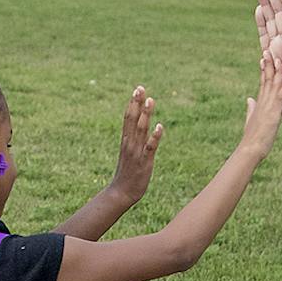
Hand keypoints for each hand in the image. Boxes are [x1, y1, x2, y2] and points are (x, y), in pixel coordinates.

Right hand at [107, 85, 162, 205]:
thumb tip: (140, 128)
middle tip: (140, 88)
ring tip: (151, 100)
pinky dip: (154, 137)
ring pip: (141, 130)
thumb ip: (134, 140)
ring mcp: (137, 152)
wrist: (121, 192)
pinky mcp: (145, 162)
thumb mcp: (129, 152)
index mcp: (126, 140)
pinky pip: (150, 148)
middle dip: (137, 103)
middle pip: (133, 119)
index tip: (137, 89)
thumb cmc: (127, 173)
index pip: (128, 118)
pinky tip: (159, 126)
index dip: (133, 103)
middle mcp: (130, 143)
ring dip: (146, 115)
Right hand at [239, 50, 281, 157]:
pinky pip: (280, 98)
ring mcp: (267, 107)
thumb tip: (249, 100)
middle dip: (268, 65)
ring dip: (276, 72)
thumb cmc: (252, 138)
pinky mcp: (273, 114)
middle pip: (266, 80)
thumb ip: (251, 108)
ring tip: (278, 57)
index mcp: (259, 103)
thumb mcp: (251, 120)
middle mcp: (262, 102)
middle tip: (268, 50)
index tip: (264, 57)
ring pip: (272, 85)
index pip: (262, 82)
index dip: (264, 70)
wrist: (250, 150)